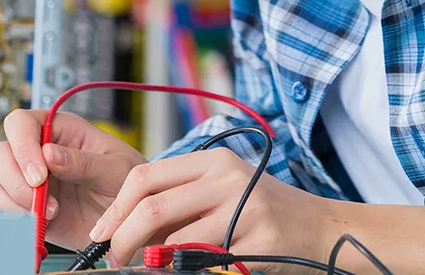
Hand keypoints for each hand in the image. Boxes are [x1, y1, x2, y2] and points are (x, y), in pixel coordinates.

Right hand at [0, 109, 147, 249]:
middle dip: (14, 180)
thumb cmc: (126, 184)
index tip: (39, 176)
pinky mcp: (21, 206)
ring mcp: (25, 179)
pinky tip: (31, 223)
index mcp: (58, 130)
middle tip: (40, 202)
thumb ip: (83, 162)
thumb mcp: (115, 168)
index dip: (23, 147)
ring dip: (10, 201)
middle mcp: (36, 151)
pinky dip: (4, 216)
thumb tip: (49, 154)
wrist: (127, 222)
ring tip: (44, 215)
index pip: (21, 123)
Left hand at [88, 147, 342, 270]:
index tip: (100, 234)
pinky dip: (183, 271)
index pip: (145, 177)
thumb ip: (181, 203)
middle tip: (114, 260)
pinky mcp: (260, 240)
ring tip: (146, 269)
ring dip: (150, 262)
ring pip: (175, 239)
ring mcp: (246, 208)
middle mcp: (228, 177)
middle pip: (153, 207)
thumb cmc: (263, 214)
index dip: (116, 208)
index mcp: (213, 161)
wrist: (324, 229)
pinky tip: (178, 273)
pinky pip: (206, 262)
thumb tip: (122, 229)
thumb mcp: (223, 194)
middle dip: (123, 239)